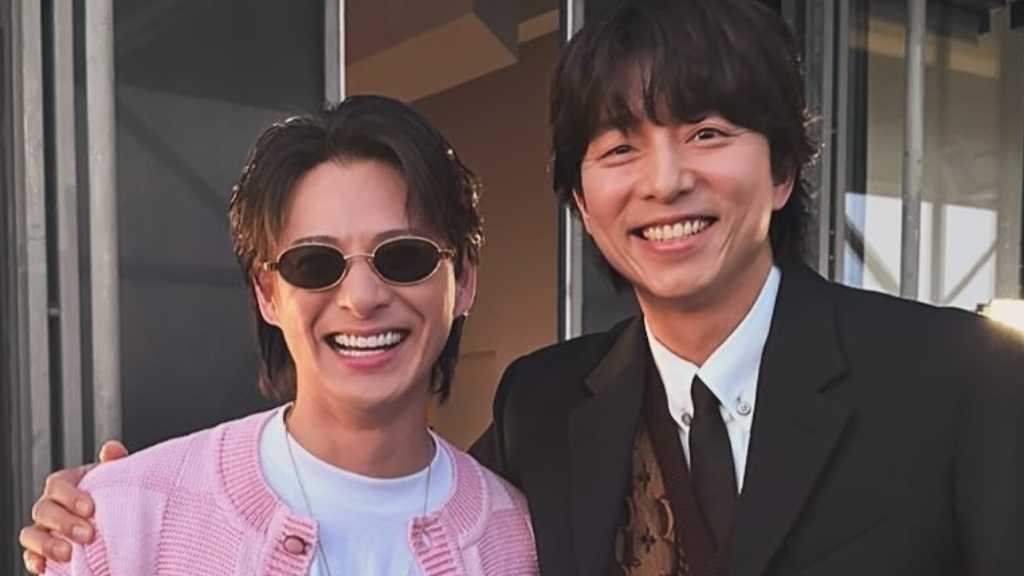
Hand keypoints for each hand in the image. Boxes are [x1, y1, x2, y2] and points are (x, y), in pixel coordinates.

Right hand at [19, 441, 129, 573]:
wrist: (120, 528)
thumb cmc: (117, 499)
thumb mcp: (120, 480)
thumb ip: (116, 464)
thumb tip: (111, 449)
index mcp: (69, 485)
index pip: (58, 484)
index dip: (70, 496)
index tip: (90, 509)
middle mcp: (52, 506)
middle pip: (43, 509)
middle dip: (63, 522)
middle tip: (87, 535)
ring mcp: (44, 529)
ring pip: (31, 533)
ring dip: (46, 544)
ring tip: (68, 553)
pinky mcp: (43, 552)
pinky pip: (30, 555)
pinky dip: (35, 560)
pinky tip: (46, 566)